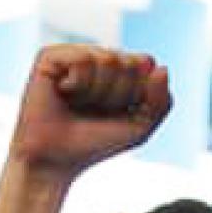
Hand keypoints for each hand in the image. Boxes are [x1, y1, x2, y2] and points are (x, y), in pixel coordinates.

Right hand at [9, 45, 170, 182]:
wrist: (58, 158)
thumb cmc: (99, 142)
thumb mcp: (141, 127)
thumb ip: (161, 101)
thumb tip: (161, 67)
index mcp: (122, 71)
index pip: (147, 62)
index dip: (140, 92)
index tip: (123, 110)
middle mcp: (99, 58)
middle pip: (130, 62)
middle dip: (120, 94)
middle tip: (98, 110)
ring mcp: (75, 55)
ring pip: (108, 58)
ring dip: (99, 91)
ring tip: (80, 103)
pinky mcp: (50, 56)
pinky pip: (82, 59)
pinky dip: (79, 83)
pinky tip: (64, 92)